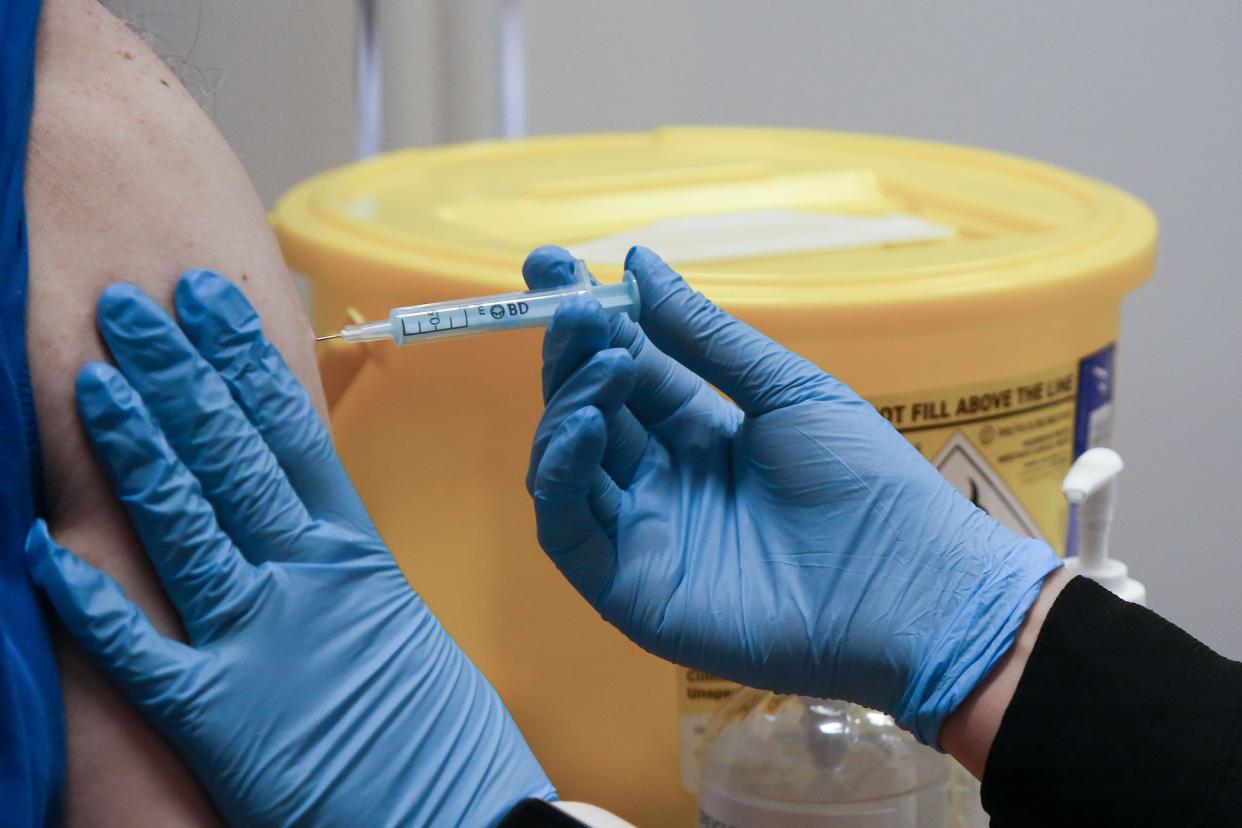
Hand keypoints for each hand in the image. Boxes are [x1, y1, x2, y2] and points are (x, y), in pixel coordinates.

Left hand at [26, 272, 552, 825]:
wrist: (461, 817)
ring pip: (188, 526)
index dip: (244, 360)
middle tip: (128, 306)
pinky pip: (142, 653)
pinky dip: (90, 604)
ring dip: (138, 450)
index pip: (293, 433)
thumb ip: (343, 575)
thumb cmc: (435, 731)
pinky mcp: (224, 720)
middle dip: (177, 375)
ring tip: (93, 380)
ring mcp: (265, 644)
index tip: (209, 300)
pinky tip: (42, 549)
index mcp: (358, 556)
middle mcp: (310, 582)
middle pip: (233, 458)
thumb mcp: (398, 630)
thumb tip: (302, 529)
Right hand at [524, 246, 1061, 745]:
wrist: (908, 586)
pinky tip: (583, 424)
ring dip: (569, 405)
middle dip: (573, 354)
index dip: (590, 320)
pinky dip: (561, 474)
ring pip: (566, 465)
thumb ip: (705, 335)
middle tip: (573, 308)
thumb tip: (637, 261)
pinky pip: (568, 530)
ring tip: (605, 363)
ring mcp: (642, 536)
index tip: (554, 263)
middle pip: (587, 410)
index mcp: (699, 433)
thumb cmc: (866, 484)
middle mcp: (661, 481)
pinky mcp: (629, 591)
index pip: (625, 368)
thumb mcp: (785, 390)